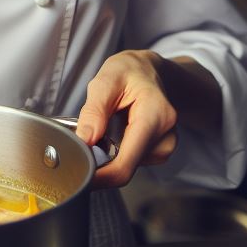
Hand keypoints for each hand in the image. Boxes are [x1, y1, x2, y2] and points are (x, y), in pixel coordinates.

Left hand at [74, 50, 177, 188]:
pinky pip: (133, 161)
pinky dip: (119, 152)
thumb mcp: (106, 79)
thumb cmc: (128, 71)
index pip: (127, 163)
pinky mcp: (161, 150)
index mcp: (155, 115)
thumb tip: (84, 141)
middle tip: (82, 142)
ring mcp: (166, 144)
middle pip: (126, 167)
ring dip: (110, 154)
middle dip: (101, 162)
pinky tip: (119, 131)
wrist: (149, 70)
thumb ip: (94, 110)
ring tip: (107, 126)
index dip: (101, 176)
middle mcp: (166, 134)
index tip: (79, 176)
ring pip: (128, 166)